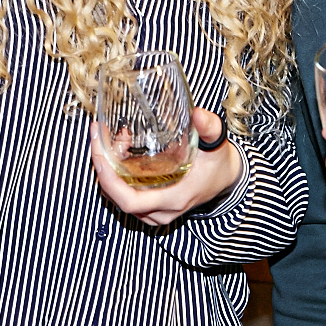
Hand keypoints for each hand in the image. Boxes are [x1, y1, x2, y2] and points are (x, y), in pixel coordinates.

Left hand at [91, 107, 242, 226]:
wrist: (226, 179)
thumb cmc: (218, 163)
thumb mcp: (216, 144)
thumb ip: (209, 128)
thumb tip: (197, 114)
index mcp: (173, 199)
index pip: (129, 201)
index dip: (109, 180)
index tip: (99, 152)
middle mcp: (159, 211)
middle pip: (116, 196)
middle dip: (103, 164)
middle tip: (101, 135)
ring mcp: (153, 211)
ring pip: (117, 195)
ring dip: (109, 166)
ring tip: (118, 137)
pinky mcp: (150, 206)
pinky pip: (123, 193)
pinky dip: (116, 172)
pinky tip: (123, 148)